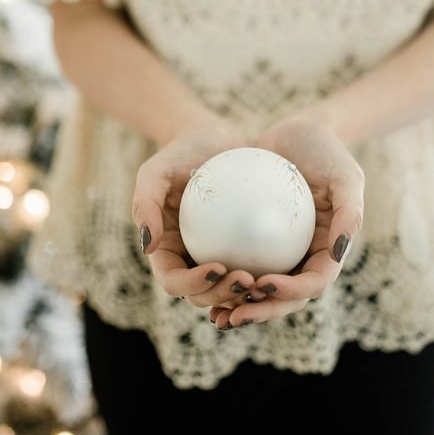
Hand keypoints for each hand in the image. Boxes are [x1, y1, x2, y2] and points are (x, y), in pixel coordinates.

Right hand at [132, 118, 260, 309]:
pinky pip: (255, 265)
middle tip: (247, 279)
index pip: (174, 281)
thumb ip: (145, 205)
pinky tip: (287, 267)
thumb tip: (147, 247)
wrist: (212, 138)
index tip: (217, 267)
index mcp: (166, 250)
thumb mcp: (155, 172)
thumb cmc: (179, 152)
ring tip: (267, 280)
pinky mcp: (242, 248)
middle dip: (222, 296)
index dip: (192, 285)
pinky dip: (267, 273)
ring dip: (247, 295)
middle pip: (203, 294)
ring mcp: (216, 256)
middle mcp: (190, 260)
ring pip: (230, 289)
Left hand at [210, 114, 364, 329]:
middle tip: (233, 316)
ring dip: (238, 307)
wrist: (297, 132)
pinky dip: (221, 277)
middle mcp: (303, 258)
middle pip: (283, 297)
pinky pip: (237, 262)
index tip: (265, 284)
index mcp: (328, 252)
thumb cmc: (327, 151)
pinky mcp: (254, 242)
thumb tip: (339, 252)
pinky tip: (197, 279)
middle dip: (260, 314)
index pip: (313, 283)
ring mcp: (278, 253)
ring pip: (258, 290)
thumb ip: (351, 212)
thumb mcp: (347, 175)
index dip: (292, 293)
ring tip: (215, 315)